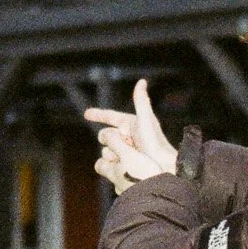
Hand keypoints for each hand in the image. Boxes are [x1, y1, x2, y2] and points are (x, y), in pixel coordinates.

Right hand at [85, 79, 176, 194]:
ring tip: (130, 152)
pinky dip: (113, 161)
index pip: (110, 116)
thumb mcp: (146, 119)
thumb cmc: (155, 142)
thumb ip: (141, 101)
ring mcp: (124, 150)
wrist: (161, 167)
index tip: (86, 114)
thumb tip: (142, 81)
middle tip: (128, 141)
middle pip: (105, 135)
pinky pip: (108, 161)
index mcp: (131, 124)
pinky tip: (123, 162)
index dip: (98, 114)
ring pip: (105, 149)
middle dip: (112, 138)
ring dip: (114, 150)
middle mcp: (127, 136)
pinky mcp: (122, 163)